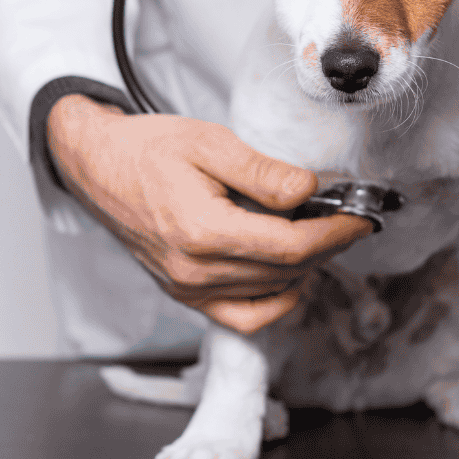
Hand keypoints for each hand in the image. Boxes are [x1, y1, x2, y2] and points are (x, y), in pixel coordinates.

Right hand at [46, 96, 372, 333]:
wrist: (97, 167)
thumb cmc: (147, 149)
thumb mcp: (209, 143)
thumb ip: (262, 173)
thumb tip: (309, 192)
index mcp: (203, 232)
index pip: (292, 247)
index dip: (335, 234)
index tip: (361, 218)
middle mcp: (195, 273)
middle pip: (287, 272)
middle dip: (327, 246)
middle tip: (348, 217)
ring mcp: (189, 290)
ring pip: (270, 295)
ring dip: (305, 268)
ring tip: (318, 233)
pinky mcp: (186, 295)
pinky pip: (243, 315)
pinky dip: (274, 298)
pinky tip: (287, 269)